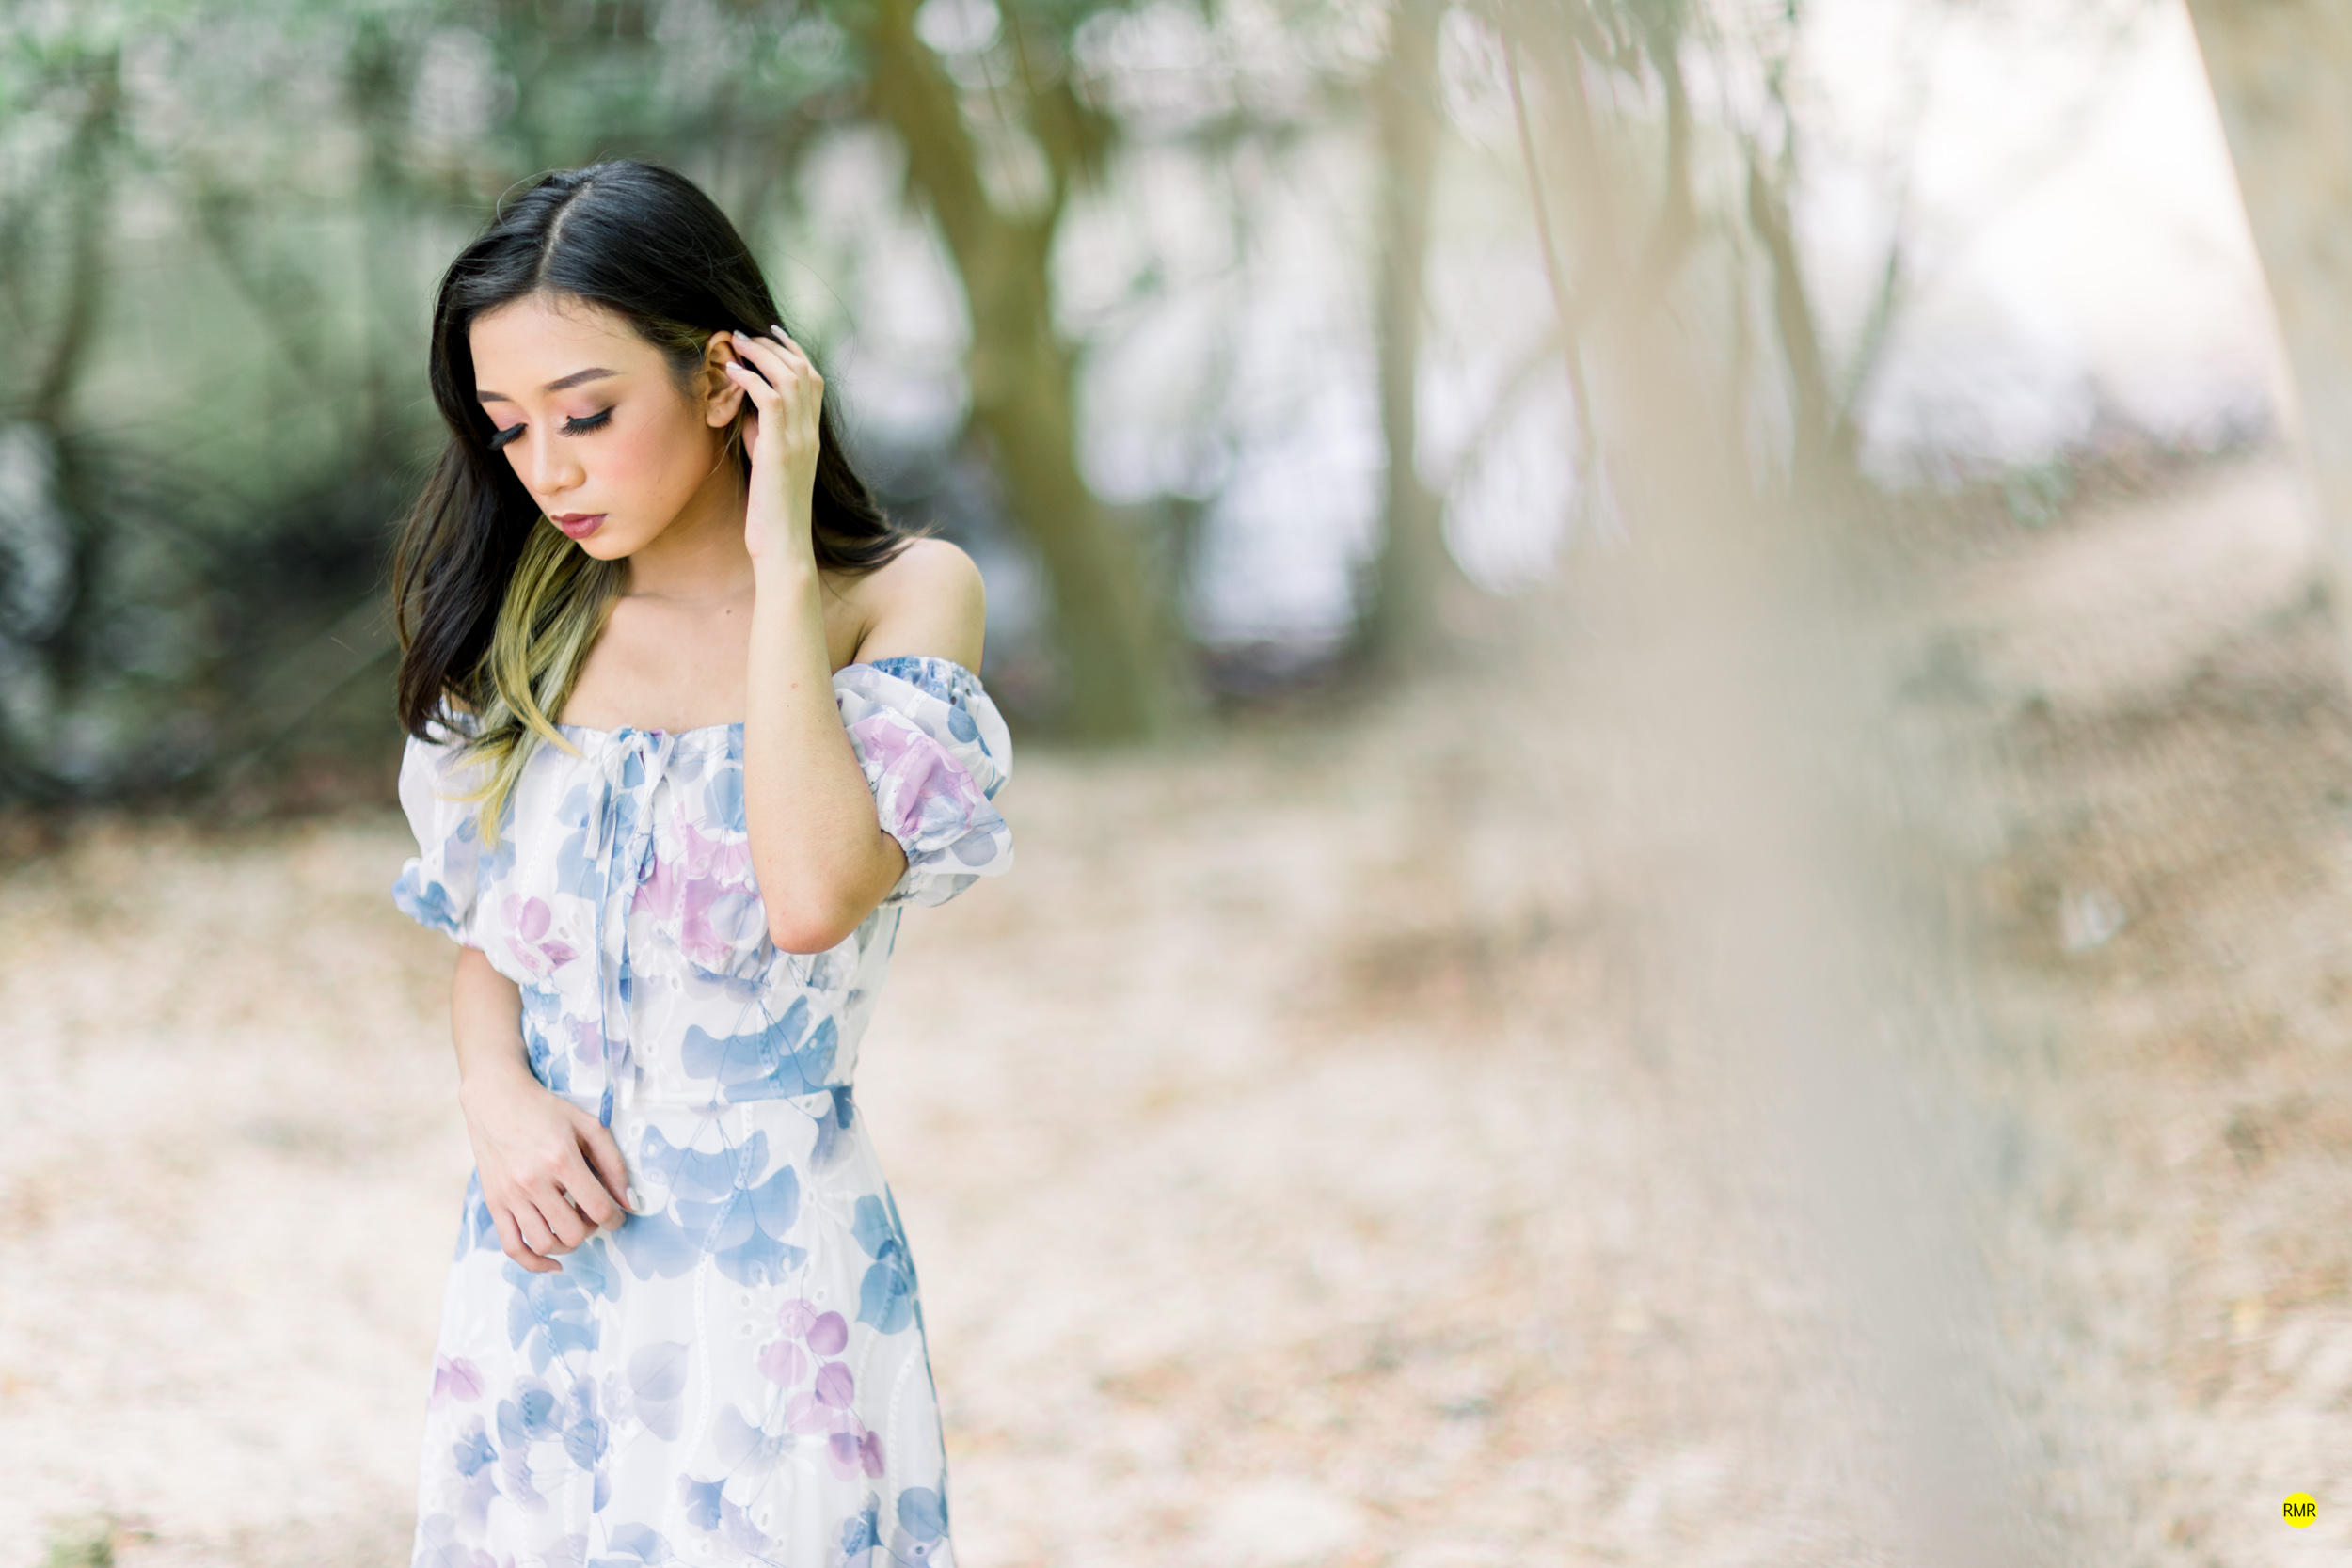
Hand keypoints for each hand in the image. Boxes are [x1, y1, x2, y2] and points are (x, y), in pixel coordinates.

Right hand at [458, 1063, 634, 1273]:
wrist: (495, 1100)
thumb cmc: (546, 1111)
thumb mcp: (588, 1125)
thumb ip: (614, 1164)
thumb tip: (630, 1202)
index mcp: (561, 1159)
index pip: (599, 1208)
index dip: (616, 1218)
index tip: (617, 1214)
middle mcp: (533, 1181)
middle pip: (573, 1232)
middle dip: (591, 1229)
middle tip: (591, 1212)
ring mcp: (510, 1195)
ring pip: (545, 1244)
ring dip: (567, 1243)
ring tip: (572, 1223)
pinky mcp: (494, 1203)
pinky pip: (512, 1247)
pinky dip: (534, 1263)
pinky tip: (553, 1262)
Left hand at [722, 325, 824, 566]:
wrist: (783, 544)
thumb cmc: (771, 510)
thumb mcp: (768, 461)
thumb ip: (763, 432)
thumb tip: (747, 406)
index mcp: (811, 435)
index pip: (813, 379)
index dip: (794, 351)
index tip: (772, 332)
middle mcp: (810, 433)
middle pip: (802, 371)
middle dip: (773, 346)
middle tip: (744, 333)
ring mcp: (799, 441)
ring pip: (789, 379)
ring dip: (761, 355)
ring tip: (736, 342)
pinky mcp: (781, 450)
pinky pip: (771, 401)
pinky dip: (752, 380)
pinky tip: (733, 372)